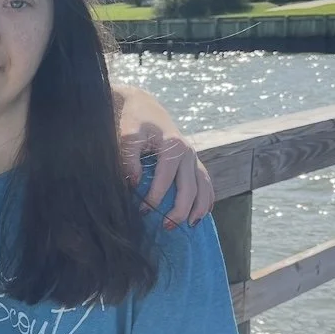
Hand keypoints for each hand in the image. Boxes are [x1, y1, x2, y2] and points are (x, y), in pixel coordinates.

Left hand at [117, 103, 213, 226]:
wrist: (144, 106)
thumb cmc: (133, 120)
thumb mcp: (127, 134)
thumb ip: (129, 157)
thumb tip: (135, 182)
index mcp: (173, 145)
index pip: (166, 177)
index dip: (155, 197)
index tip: (143, 211)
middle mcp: (188, 152)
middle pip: (190, 187)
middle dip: (180, 209)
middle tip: (167, 227)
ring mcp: (193, 157)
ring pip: (204, 186)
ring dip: (199, 208)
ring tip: (190, 226)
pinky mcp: (193, 161)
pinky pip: (206, 182)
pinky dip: (207, 199)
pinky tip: (202, 215)